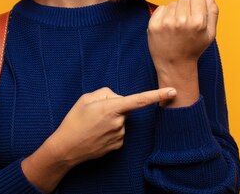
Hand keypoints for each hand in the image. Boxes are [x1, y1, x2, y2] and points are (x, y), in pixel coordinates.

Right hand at [48, 87, 176, 165]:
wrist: (66, 148)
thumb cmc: (74, 121)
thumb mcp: (86, 98)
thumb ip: (105, 93)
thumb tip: (118, 98)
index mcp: (111, 108)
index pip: (139, 99)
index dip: (157, 95)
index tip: (173, 91)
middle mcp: (119, 122)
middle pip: (123, 106)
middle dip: (113, 106)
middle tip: (94, 113)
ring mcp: (120, 135)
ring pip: (120, 120)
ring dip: (110, 119)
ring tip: (92, 125)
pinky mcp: (118, 145)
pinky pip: (118, 131)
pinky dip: (109, 130)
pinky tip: (97, 134)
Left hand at [147, 0, 218, 105]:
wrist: (174, 65)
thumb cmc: (194, 48)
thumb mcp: (210, 33)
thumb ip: (212, 11)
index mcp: (198, 22)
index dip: (197, 5)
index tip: (195, 15)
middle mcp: (181, 21)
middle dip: (186, 7)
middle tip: (185, 23)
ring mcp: (166, 23)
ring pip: (172, 3)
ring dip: (175, 11)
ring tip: (176, 27)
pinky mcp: (154, 25)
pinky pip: (161, 8)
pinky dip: (164, 14)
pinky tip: (167, 27)